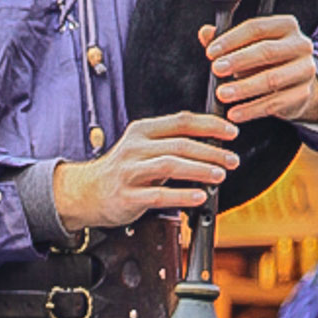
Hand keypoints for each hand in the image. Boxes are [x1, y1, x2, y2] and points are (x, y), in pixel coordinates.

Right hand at [53, 115, 238, 230]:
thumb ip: (170, 144)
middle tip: (232, 160)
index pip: (182, 121)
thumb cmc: (122, 171)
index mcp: (142, 131)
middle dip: (211, 151)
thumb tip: (211, 144)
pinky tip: (199, 196)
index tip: (232, 132)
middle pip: (180, 144)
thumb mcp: (143, 148)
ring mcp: (130, 172)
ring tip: (220, 175)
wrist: (85, 192)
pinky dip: (182, 195)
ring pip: (170, 165)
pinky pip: (158, 195)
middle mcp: (135, 148)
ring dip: (200, 169)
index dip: (210, 125)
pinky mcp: (127, 196)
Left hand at [200, 16, 317, 126]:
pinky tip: (234, 114)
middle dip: (238, 61)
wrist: (294, 86)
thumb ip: (227, 41)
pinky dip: (251, 110)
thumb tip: (204, 33)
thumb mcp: (248, 47)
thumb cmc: (266, 61)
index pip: (256, 28)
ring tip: (222, 94)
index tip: (210, 53)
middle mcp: (301, 45)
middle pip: (266, 51)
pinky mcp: (303, 94)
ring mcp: (305, 70)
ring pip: (272, 79)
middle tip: (215, 70)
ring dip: (244, 88)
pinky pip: (274, 103)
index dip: (232, 39)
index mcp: (286, 26)